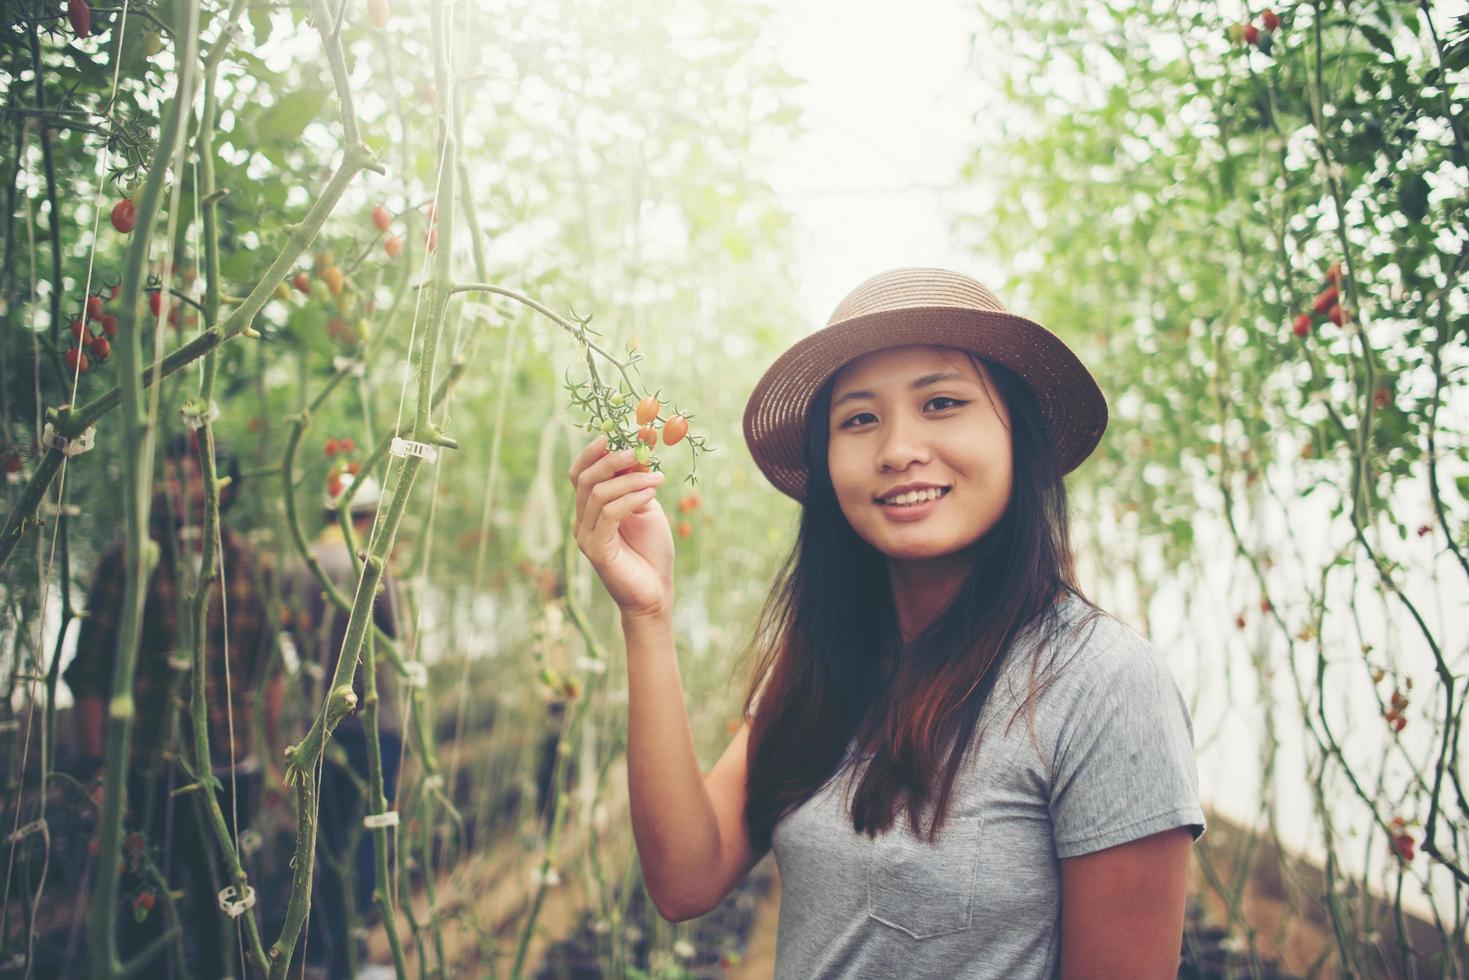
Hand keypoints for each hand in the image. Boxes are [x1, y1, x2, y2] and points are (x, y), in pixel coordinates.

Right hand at [568, 436, 672, 618]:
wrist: (656, 592)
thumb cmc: (652, 551)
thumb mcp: (646, 508)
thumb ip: (637, 484)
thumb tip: (636, 454)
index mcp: (591, 509)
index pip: (580, 474)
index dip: (592, 452)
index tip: (614, 435)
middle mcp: (582, 520)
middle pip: (585, 479)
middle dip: (611, 460)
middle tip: (638, 450)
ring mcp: (586, 536)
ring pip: (598, 494)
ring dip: (630, 480)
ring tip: (657, 478)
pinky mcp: (596, 549)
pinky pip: (608, 514)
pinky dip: (630, 499)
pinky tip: (650, 494)